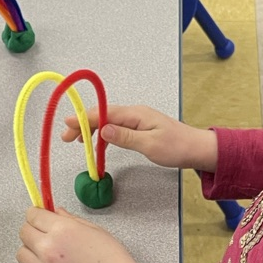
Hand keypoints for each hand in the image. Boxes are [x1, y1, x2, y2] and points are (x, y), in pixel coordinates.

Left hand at [17, 206, 144, 262]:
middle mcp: (48, 249)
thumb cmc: (111, 259)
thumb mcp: (94, 230)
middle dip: (32, 230)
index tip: (38, 216)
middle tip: (43, 234)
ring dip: (32, 251)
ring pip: (22, 254)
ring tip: (47, 255)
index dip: (35, 214)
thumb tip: (55, 212)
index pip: (33, 215)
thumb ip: (69, 219)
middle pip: (23, 232)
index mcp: (61, 230)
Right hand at [62, 104, 217, 171]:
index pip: (103, 113)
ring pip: (107, 120)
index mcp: (136, 114)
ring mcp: (137, 119)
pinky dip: (102, 132)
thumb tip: (103, 130)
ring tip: (76, 140)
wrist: (197, 149)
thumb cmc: (177, 147)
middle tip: (66, 137)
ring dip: (90, 128)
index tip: (68, 125)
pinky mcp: (140, 127)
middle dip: (82, 124)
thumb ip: (125, 137)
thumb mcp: (150, 145)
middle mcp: (135, 113)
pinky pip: (115, 126)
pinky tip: (96, 139)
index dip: (83, 118)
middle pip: (102, 115)